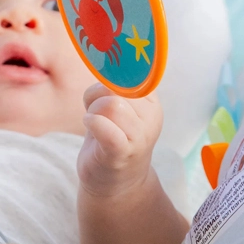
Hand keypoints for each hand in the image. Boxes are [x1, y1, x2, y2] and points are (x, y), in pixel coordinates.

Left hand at [77, 83, 162, 198]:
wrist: (114, 182)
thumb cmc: (110, 136)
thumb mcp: (114, 105)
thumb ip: (111, 84)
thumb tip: (100, 61)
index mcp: (150, 99)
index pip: (127, 72)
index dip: (106, 81)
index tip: (104, 97)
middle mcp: (151, 116)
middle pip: (115, 88)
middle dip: (96, 97)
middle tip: (97, 115)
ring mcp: (140, 136)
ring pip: (110, 104)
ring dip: (93, 112)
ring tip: (95, 124)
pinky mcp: (123, 152)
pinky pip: (105, 127)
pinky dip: (92, 123)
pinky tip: (91, 129)